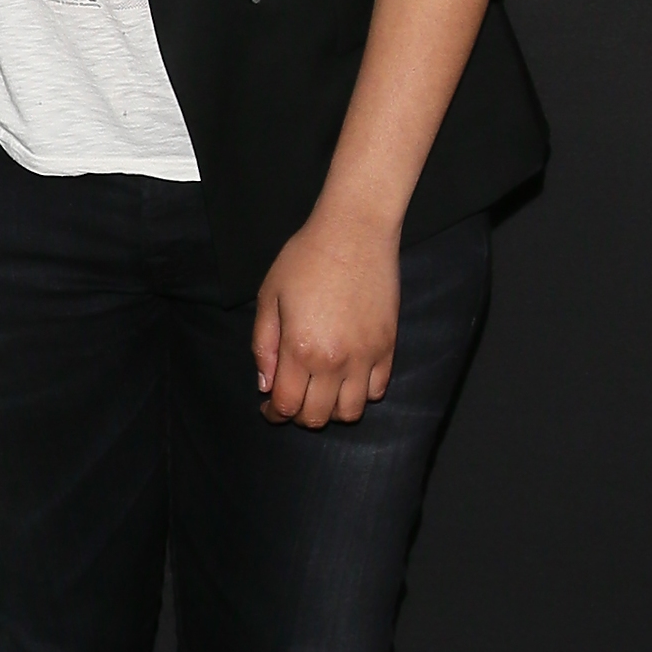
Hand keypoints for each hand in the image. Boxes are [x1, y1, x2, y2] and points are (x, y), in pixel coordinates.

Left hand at [250, 201, 399, 427]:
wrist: (354, 234)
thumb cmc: (305, 260)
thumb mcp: (269, 297)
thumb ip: (264, 346)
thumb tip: (266, 384)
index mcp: (301, 349)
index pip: (287, 405)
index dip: (274, 414)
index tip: (269, 409)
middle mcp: (335, 361)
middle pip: (317, 417)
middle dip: (298, 415)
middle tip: (290, 401)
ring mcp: (366, 356)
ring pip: (351, 412)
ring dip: (331, 410)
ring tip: (319, 393)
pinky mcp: (388, 347)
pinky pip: (377, 390)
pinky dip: (360, 394)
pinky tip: (346, 380)